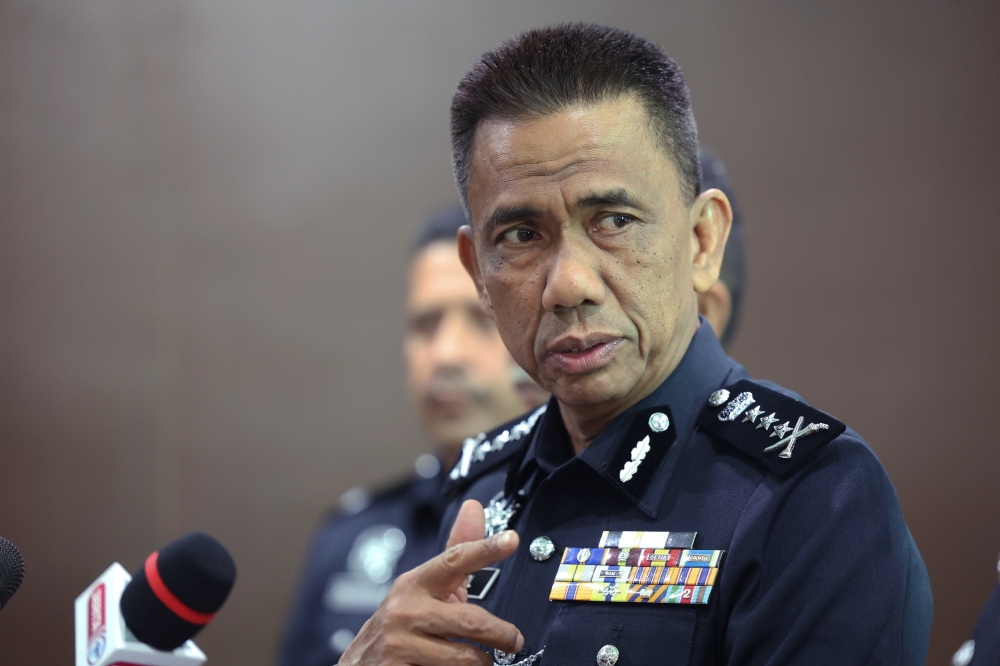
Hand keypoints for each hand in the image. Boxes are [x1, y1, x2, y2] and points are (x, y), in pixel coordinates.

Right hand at [339, 500, 523, 665]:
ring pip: (464, 658)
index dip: (485, 549)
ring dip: (481, 663)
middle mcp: (404, 611)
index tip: (511, 539)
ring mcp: (399, 644)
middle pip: (471, 620)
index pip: (454, 560)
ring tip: (482, 661)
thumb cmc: (404, 623)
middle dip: (500, 634)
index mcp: (416, 583)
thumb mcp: (427, 587)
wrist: (360, 665)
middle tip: (514, 640)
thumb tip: (475, 508)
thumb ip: (456, 554)